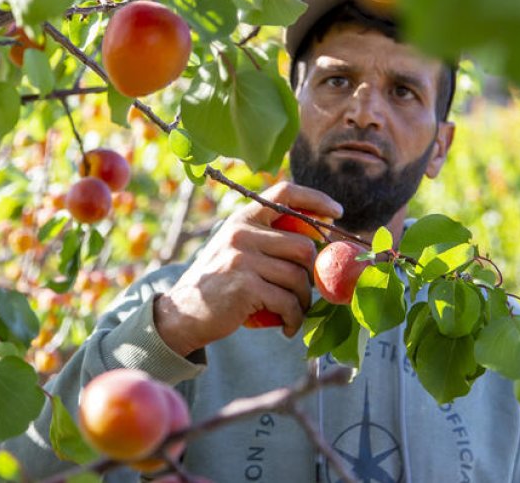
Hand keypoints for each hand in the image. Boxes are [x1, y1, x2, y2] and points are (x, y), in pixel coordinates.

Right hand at [154, 182, 342, 355]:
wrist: (181, 314)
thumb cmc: (217, 283)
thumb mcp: (235, 249)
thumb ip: (265, 238)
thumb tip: (314, 239)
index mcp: (243, 218)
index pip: (284, 193)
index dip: (316, 200)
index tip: (337, 213)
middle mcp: (242, 233)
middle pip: (303, 246)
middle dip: (312, 273)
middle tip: (306, 291)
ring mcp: (243, 259)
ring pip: (298, 277)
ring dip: (304, 301)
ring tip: (294, 312)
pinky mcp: (245, 287)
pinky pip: (288, 302)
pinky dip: (294, 318)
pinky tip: (288, 326)